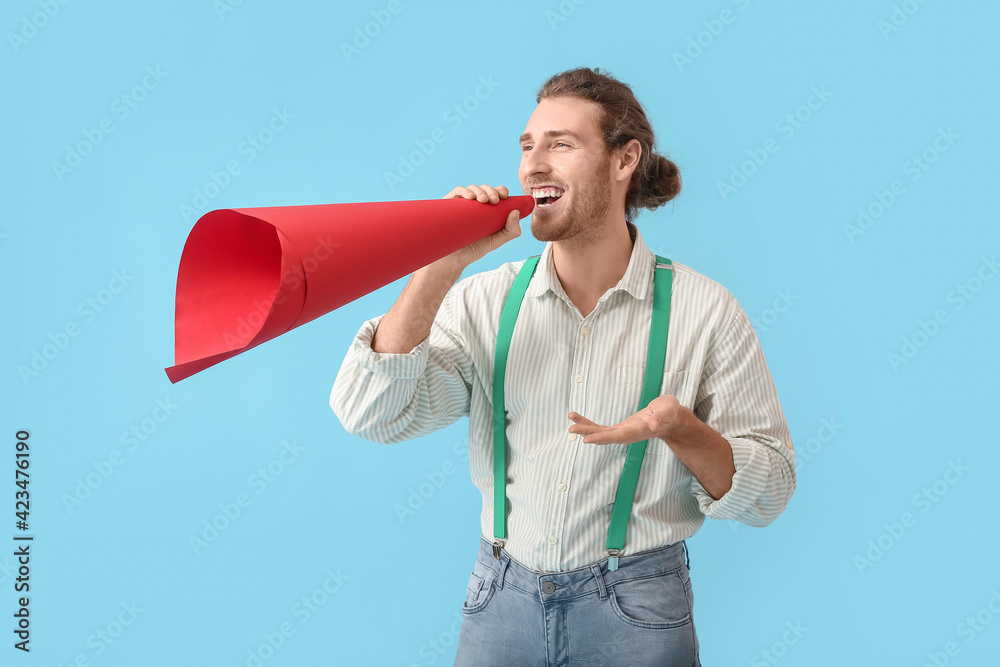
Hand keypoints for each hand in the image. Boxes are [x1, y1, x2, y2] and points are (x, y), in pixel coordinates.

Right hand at [441, 184, 521, 266]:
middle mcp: (475, 204)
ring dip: (480, 190)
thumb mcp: (497, 241)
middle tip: (494, 201)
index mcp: (488, 209)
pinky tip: (470, 197)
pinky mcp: (449, 204)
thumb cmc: (475, 248)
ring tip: (482, 200)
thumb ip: (511, 230)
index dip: (501, 190)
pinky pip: (457, 191)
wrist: (455, 257)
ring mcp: (463, 203)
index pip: (496, 193)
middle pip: (485, 189)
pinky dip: (464, 191)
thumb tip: (515, 211)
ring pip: (472, 188)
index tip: (504, 196)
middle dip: (492, 191)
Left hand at [567, 394, 681, 445]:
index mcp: (638, 431)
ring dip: (584, 428)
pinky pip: (600, 427)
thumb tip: (654, 425)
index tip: (587, 440)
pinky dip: (588, 423)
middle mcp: (627, 435)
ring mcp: (622, 433)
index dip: (602, 438)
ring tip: (570, 420)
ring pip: (600, 432)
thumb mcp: (668, 411)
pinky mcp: (618, 429)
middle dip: (588, 433)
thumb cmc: (669, 413)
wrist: (669, 419)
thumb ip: (661, 417)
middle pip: (605, 436)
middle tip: (571, 429)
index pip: (618, 436)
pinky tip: (576, 418)